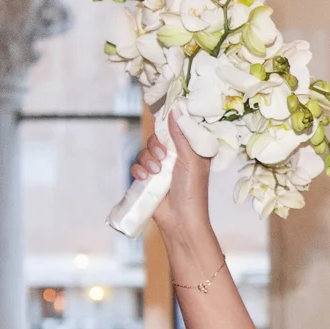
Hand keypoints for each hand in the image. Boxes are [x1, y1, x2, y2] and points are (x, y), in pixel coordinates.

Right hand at [133, 112, 211, 231]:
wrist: (180, 217)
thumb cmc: (192, 190)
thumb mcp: (191, 159)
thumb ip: (182, 135)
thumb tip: (176, 110)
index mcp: (189, 151)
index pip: (176, 130)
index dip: (169, 126)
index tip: (165, 124)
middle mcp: (175, 158)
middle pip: (157, 139)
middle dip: (156, 146)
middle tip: (163, 156)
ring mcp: (160, 169)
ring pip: (145, 152)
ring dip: (147, 159)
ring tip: (155, 172)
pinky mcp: (148, 179)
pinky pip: (136, 166)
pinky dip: (138, 170)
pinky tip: (145, 178)